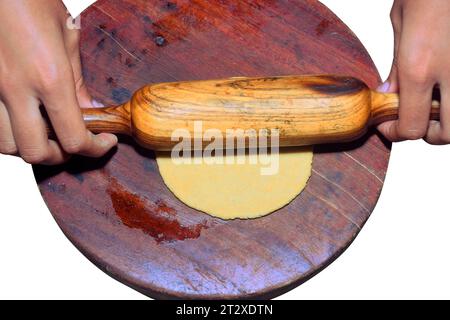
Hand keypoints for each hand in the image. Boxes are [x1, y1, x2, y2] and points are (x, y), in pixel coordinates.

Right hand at [0, 0, 116, 164]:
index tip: (104, 142)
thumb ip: (77, 80)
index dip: (94, 148)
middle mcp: (16, 88)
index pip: (74, 138)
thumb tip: (90, 109)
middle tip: (74, 143)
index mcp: (49, 76)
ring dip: (31, 145)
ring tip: (47, 132)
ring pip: (6, 146)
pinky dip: (8, 133)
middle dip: (61, 156)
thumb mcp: (65, 34)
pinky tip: (22, 119)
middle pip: (37, 153)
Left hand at [377, 0, 449, 143]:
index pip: (411, 127)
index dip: (396, 133)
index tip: (388, 125)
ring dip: (449, 119)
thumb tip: (392, 93)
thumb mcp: (401, 24)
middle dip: (429, 134)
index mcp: (420, 67)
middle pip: (447, 134)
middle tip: (417, 121)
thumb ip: (398, 66)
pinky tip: (448, 85)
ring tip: (435, 105)